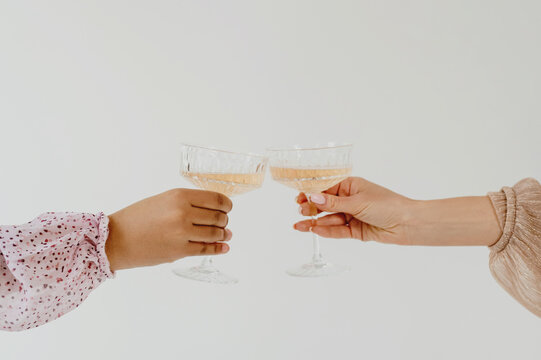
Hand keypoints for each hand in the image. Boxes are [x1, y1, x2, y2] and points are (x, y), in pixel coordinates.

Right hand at [106, 189, 232, 270]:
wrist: (115, 239)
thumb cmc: (137, 218)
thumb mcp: (163, 200)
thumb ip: (186, 203)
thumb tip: (214, 211)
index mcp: (179, 196)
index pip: (215, 198)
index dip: (226, 204)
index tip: (228, 208)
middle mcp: (183, 212)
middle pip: (218, 217)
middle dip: (224, 221)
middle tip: (223, 223)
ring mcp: (182, 233)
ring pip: (214, 234)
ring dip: (223, 235)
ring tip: (225, 235)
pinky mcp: (179, 251)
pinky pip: (206, 249)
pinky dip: (218, 249)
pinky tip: (224, 247)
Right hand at [294, 177, 412, 243]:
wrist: (407, 224)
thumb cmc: (387, 205)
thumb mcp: (357, 202)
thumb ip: (333, 203)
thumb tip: (313, 197)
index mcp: (351, 186)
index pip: (326, 189)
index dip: (311, 194)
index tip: (299, 198)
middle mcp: (350, 200)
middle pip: (325, 205)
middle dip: (311, 209)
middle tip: (299, 212)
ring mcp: (352, 216)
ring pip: (329, 219)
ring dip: (315, 222)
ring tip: (299, 226)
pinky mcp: (355, 231)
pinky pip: (338, 231)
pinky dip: (327, 231)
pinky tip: (315, 230)